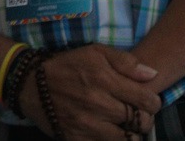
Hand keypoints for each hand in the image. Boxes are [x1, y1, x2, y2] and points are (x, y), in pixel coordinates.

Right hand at [18, 44, 159, 139]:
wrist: (31, 85)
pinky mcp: (78, 139)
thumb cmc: (67, 66)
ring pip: (127, 139)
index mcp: (104, 79)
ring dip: (130, 133)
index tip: (148, 101)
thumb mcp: (94, 52)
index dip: (153, 102)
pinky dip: (112, 140)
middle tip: (136, 114)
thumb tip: (152, 74)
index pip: (146, 100)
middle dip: (143, 119)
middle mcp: (98, 104)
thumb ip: (125, 61)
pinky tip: (108, 131)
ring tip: (124, 125)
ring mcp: (88, 125)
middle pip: (140, 122)